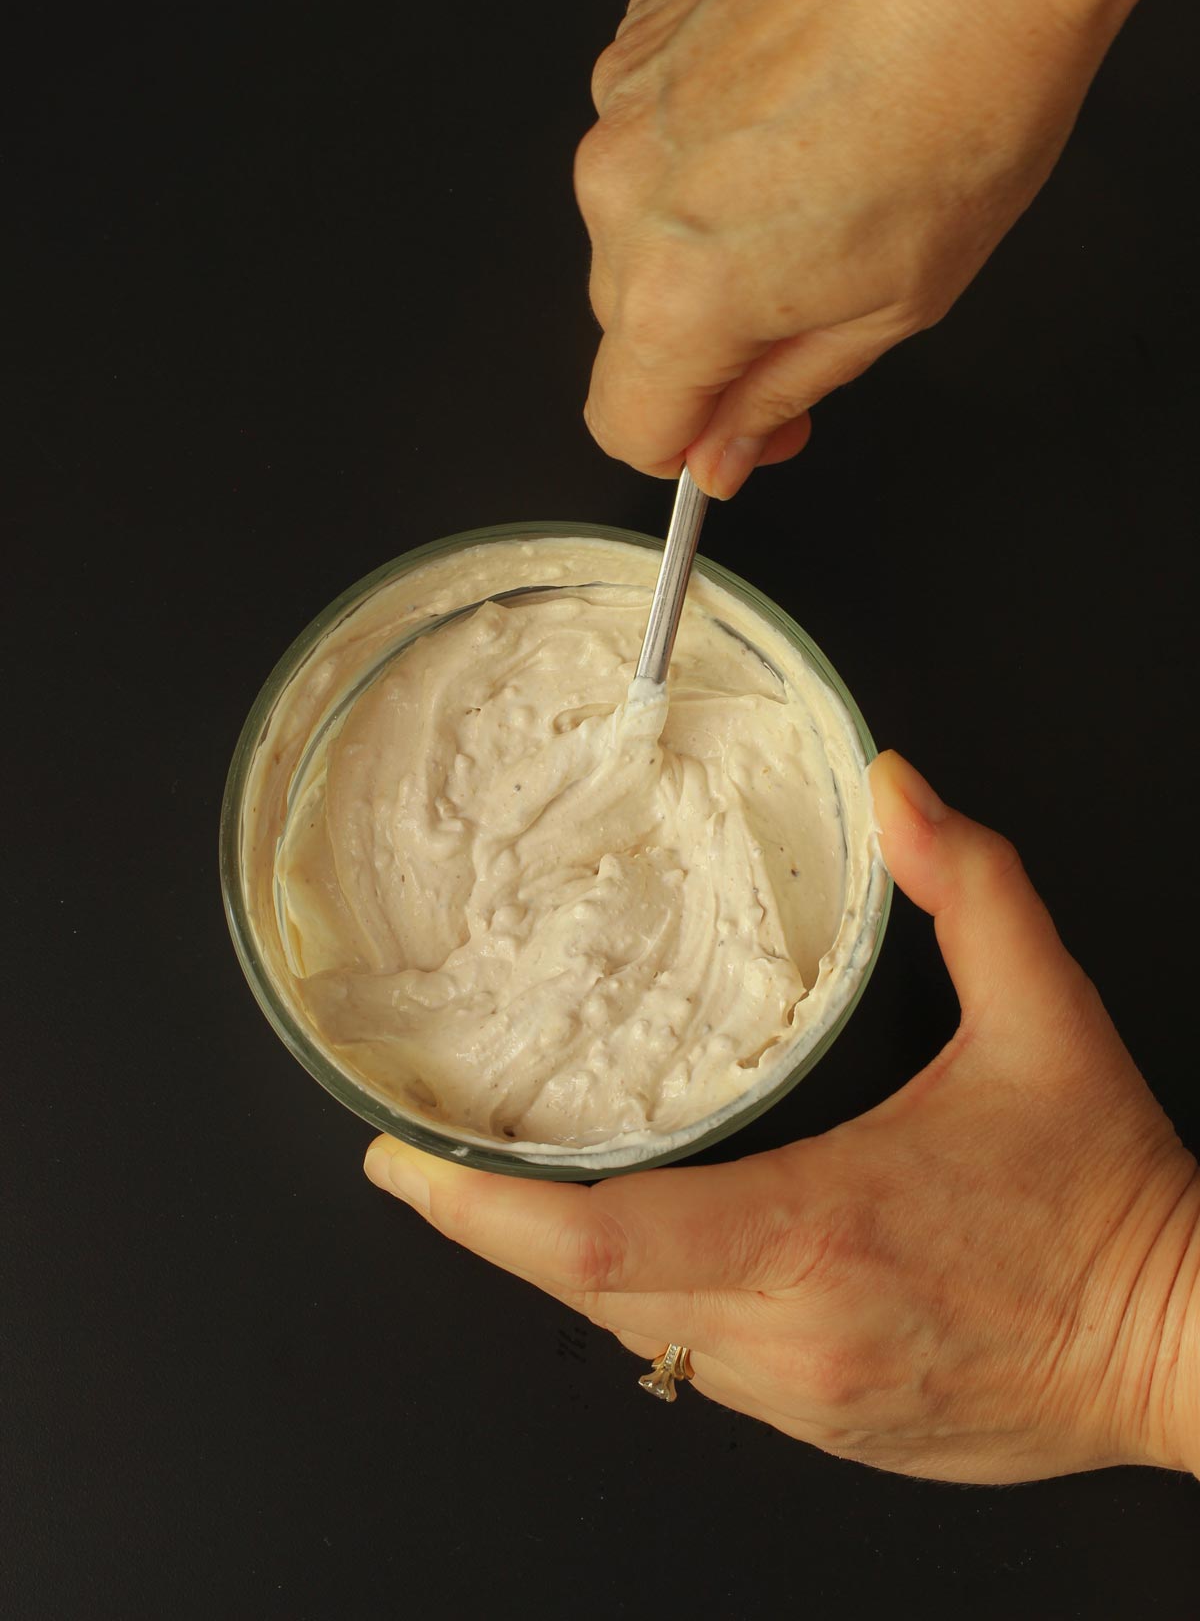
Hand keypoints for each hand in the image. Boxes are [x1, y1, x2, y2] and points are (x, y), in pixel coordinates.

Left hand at [364, 750, 1199, 1482]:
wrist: (1186, 1346)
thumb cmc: (1109, 1196)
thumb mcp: (1050, 1015)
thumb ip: (970, 885)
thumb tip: (896, 788)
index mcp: (818, 1229)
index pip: (593, 1243)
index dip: (478, 1210)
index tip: (402, 1162)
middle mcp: (789, 1335)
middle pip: (581, 1296)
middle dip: (493, 1228)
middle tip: (429, 1158)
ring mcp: (803, 1400)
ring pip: (634, 1338)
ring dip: (572, 1264)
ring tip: (518, 1189)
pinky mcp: (828, 1431)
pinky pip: (697, 1369)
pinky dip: (650, 1305)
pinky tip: (651, 1247)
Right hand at [575, 0, 1198, 495]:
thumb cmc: (969, 93)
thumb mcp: (896, 304)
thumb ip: (783, 393)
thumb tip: (727, 447)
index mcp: (679, 291)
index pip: (625, 425)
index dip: (689, 444)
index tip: (740, 430)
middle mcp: (621, 195)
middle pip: (629, 327)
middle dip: (707, 340)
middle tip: (812, 300)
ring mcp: (620, 102)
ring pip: (635, 224)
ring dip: (706, 233)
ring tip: (819, 176)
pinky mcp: (639, 29)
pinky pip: (649, 131)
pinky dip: (707, 143)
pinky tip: (797, 107)